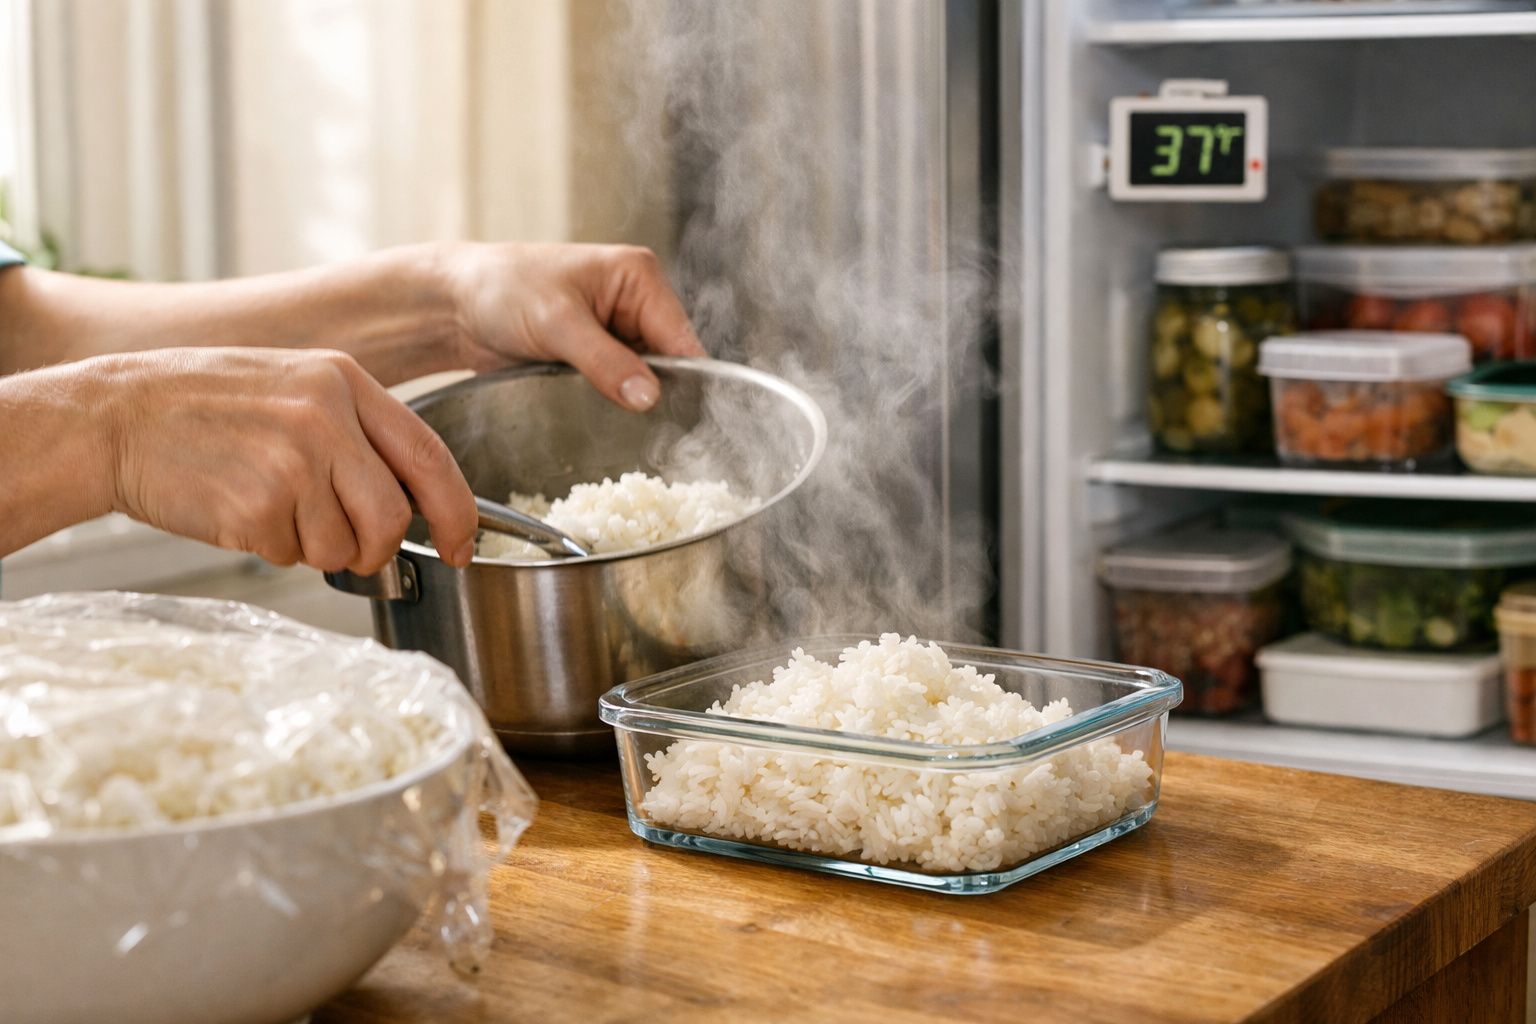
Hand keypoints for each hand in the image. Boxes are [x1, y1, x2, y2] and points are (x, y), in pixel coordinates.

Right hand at [102, 348, 478, 571]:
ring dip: (313, 548)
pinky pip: (290, 555)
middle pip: (393, 517)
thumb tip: (413, 498)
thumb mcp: (291, 386)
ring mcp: (293, 462)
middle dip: (375, 548)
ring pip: (344, 546)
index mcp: (344, 382)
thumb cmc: (200, 406)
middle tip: (346, 546)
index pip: (431, 456)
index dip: (458, 511)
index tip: (464, 546)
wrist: (110, 417)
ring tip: (268, 508)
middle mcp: (326, 417)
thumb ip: (355, 431)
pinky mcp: (257, 505)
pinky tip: (236, 511)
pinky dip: (269, 548)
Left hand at [442, 242, 705, 410]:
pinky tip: (603, 416)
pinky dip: (613, 402)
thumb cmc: (500, 290)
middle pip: (669, 361)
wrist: (453, 305)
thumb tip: (650, 396)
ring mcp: (616, 329)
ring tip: (620, 423)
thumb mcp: (557, 324)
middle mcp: (634, 300)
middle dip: (657, 392)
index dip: (686, 380)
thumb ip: (606, 361)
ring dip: (632, 400)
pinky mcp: (597, 353)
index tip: (684, 421)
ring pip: (645, 378)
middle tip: (651, 432)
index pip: (681, 337)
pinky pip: (619, 384)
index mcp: (638, 276)